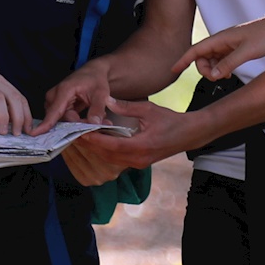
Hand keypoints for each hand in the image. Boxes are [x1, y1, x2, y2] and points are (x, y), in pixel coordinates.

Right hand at [39, 62, 116, 130]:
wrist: (93, 72)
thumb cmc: (95, 80)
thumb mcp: (101, 94)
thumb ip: (97, 109)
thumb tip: (94, 124)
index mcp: (64, 90)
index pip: (54, 111)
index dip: (46, 124)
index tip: (35, 133)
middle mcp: (54, 96)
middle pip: (60, 119)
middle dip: (78, 124)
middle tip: (96, 121)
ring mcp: (54, 101)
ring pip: (63, 120)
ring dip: (78, 121)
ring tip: (94, 115)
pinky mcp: (57, 105)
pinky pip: (64, 118)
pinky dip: (76, 119)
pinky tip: (88, 113)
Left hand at [61, 100, 182, 183]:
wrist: (190, 134)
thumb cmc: (171, 120)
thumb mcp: (148, 110)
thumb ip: (126, 107)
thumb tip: (107, 101)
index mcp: (140, 147)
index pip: (110, 145)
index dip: (93, 139)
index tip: (79, 130)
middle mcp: (137, 159)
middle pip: (106, 155)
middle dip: (90, 145)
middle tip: (74, 133)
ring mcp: (138, 163)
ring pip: (110, 159)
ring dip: (96, 148)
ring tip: (82, 136)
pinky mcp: (138, 163)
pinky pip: (117, 159)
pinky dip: (106, 150)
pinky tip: (98, 140)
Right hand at [181, 11, 264, 82]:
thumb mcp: (246, 52)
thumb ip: (228, 64)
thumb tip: (212, 75)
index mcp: (221, 38)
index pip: (196, 50)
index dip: (183, 60)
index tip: (173, 69)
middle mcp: (223, 41)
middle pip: (202, 57)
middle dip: (204, 69)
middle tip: (216, 77)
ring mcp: (230, 45)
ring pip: (212, 60)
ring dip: (214, 70)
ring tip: (224, 76)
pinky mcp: (237, 49)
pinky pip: (222, 60)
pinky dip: (221, 68)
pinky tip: (228, 73)